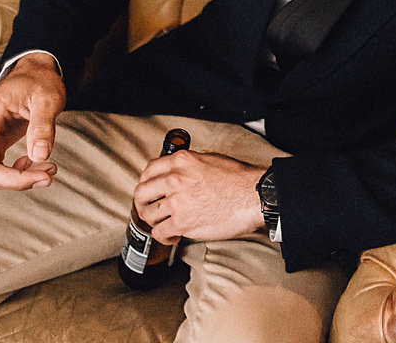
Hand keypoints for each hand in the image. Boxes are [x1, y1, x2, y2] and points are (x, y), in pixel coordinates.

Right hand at [0, 53, 65, 193]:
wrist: (40, 73)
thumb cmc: (40, 81)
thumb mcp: (47, 99)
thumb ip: (43, 126)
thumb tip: (39, 157)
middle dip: (13, 181)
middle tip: (48, 176)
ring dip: (19, 180)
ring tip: (49, 170)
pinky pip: (1, 171)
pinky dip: (20, 176)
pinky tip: (37, 163)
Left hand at [134, 151, 267, 243]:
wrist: (253, 196)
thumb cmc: (239, 179)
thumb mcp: (210, 159)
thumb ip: (189, 165)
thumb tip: (180, 173)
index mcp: (182, 161)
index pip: (149, 170)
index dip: (145, 182)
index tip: (148, 189)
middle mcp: (176, 179)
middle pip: (142, 193)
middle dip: (142, 203)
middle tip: (148, 209)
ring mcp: (178, 202)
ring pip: (148, 214)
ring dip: (154, 221)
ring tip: (163, 224)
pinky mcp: (183, 223)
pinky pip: (159, 233)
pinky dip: (164, 237)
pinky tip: (172, 235)